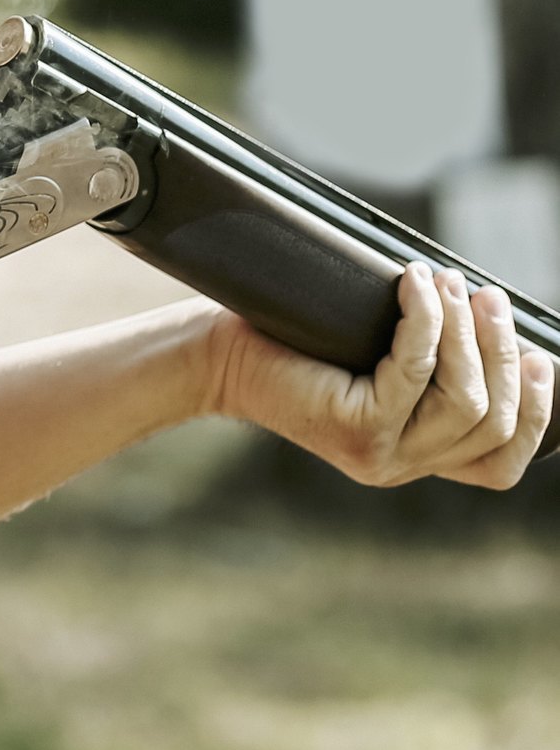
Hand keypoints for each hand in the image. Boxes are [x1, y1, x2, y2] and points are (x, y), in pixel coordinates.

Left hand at [207, 263, 553, 487]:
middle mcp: (399, 466)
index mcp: (414, 458)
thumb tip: (493, 320)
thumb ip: (429, 365)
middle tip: (486, 295)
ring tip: (451, 282)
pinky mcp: (353, 428)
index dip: (535, 413)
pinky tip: (415, 284)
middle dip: (500, 350)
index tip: (539, 357)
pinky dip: (426, 320)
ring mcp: (378, 454)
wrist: (221, 358)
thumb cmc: (296, 347)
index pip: (498, 464)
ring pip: (464, 398)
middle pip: (492, 420)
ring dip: (468, 332)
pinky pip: (416, 370)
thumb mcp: (375, 361)